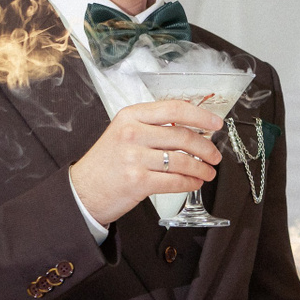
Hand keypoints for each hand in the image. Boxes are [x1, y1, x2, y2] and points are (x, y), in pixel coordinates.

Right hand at [68, 100, 222, 225]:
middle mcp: (132, 133)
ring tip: (207, 172)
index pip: (174, 109)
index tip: (216, 124)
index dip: (201, 116)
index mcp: (131, 116)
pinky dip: (190, 183)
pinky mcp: (138, 181)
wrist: (83, 190)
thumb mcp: (124, 132)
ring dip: (201, 168)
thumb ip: (153, 126)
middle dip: (206, 148)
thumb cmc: (107, 162)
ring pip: (183, 160)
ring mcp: (134, 158)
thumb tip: (191, 127)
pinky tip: (195, 183)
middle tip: (215, 155)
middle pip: (183, 136)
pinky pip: (175, 181)